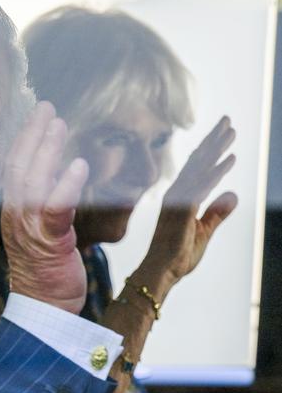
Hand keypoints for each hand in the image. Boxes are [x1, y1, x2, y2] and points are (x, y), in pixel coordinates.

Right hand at [1, 102, 88, 313]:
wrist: (44, 306)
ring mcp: (30, 227)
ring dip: (46, 150)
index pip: (14, 167)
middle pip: (20, 166)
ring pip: (34, 181)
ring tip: (58, 124)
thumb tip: (56, 172)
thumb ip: (44, 201)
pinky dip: (66, 185)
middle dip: (33, 134)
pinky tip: (78, 165)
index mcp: (14, 210)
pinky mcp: (49, 241)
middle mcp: (17, 214)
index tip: (36, 115)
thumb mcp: (39, 229)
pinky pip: (54, 208)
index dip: (24, 138)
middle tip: (46, 108)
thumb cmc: (45, 268)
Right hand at [136, 116, 237, 294]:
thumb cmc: (178, 254)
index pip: (197, 167)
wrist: (161, 271)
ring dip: (216, 149)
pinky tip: (229, 160)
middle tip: (227, 121)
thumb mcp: (204, 231)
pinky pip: (201, 187)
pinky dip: (215, 173)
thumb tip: (232, 193)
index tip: (222, 133)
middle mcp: (177, 193)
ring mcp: (178, 200)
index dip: (210, 149)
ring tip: (230, 132)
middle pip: (198, 161)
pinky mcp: (182, 210)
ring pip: (199, 169)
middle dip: (214, 140)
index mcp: (181, 197)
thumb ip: (217, 212)